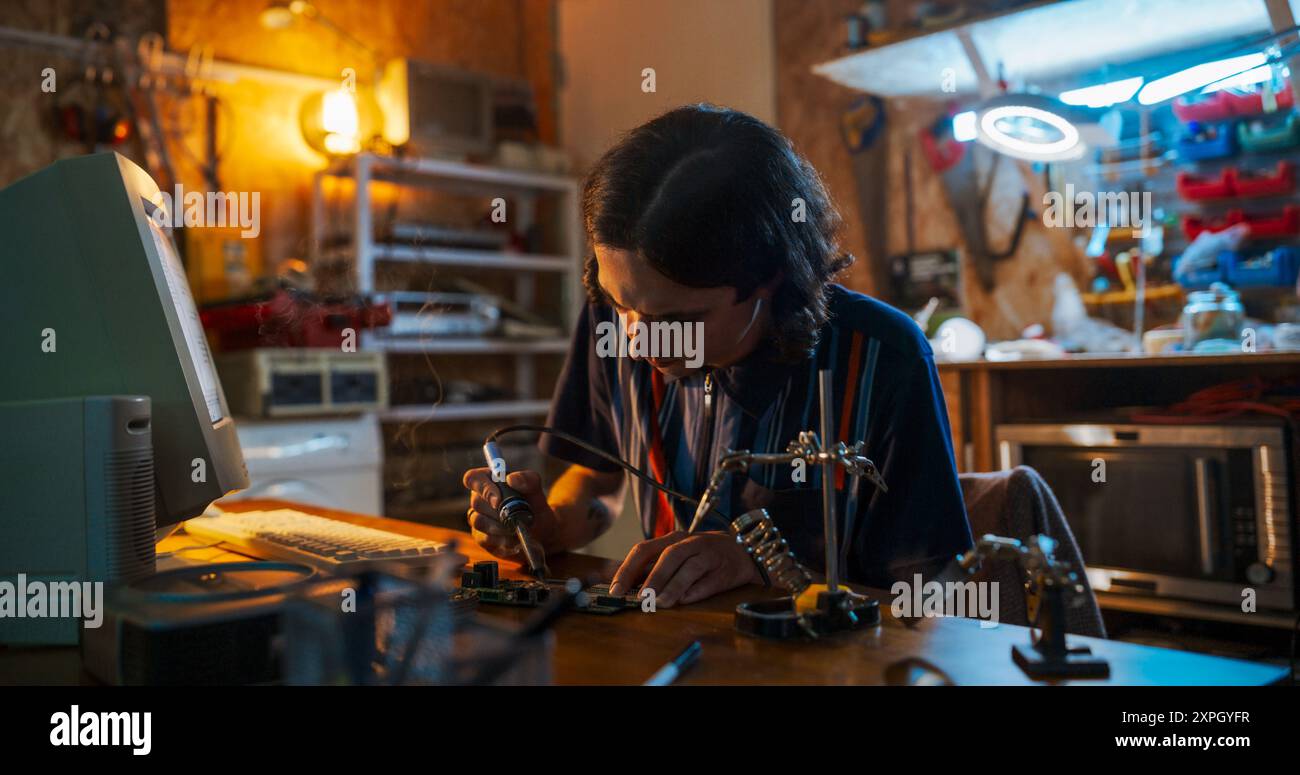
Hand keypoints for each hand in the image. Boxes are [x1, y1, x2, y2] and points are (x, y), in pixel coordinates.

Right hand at [462, 467, 555, 563]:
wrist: (541, 531)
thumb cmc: (535, 505)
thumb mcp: (536, 490)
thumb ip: (527, 479)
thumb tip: (510, 479)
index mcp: (489, 481)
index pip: (472, 478)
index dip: (483, 488)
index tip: (498, 500)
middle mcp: (479, 499)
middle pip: (476, 502)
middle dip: (499, 511)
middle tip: (517, 516)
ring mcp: (478, 518)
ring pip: (478, 521)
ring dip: (501, 526)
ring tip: (517, 528)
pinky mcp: (481, 537)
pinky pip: (484, 539)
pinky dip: (502, 540)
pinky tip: (514, 540)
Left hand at [608, 530, 759, 607]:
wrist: (741, 551)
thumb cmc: (699, 555)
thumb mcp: (675, 554)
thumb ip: (651, 568)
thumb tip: (621, 585)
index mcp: (672, 539)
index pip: (644, 550)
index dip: (628, 569)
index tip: (615, 590)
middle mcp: (690, 543)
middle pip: (669, 556)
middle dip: (653, 578)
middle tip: (640, 598)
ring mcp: (709, 555)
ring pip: (690, 567)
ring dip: (674, 586)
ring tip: (661, 603)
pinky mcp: (726, 570)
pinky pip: (710, 581)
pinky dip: (696, 591)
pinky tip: (685, 601)